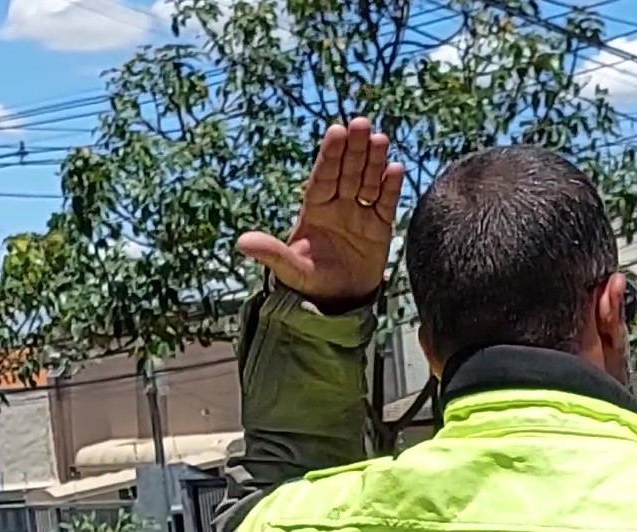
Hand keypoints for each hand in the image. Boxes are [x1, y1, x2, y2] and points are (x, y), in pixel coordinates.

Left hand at [237, 118, 404, 310]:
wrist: (339, 302)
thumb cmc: (311, 283)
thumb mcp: (290, 270)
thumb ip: (271, 253)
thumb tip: (241, 243)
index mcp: (315, 208)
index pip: (323, 176)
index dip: (330, 154)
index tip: (337, 131)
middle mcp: (337, 205)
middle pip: (347, 171)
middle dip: (354, 149)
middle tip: (361, 123)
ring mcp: (359, 215)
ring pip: (367, 181)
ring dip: (374, 160)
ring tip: (380, 139)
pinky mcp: (379, 228)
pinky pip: (385, 204)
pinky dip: (390, 188)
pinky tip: (395, 169)